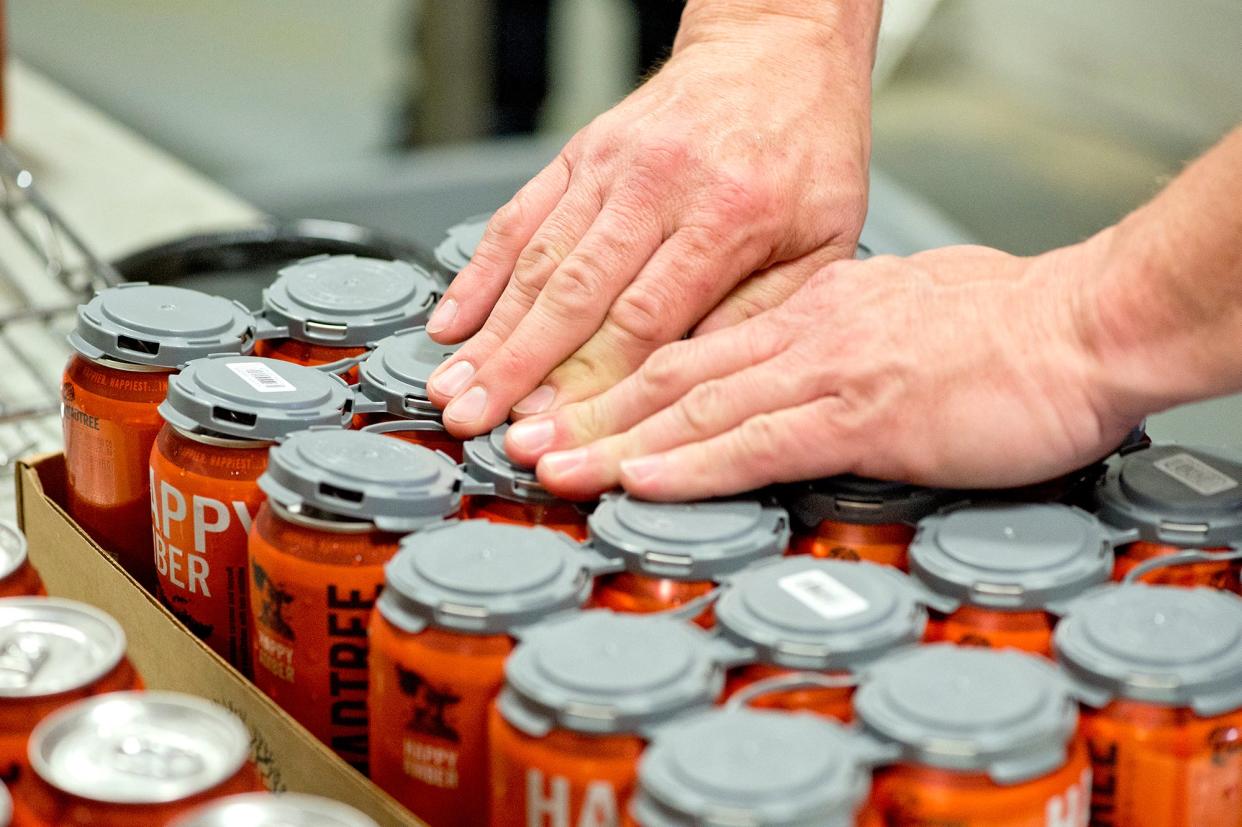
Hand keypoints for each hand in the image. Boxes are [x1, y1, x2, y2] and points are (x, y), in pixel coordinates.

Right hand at [423, 4, 875, 435]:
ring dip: (490, 332)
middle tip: (477, 421)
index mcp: (729, 214)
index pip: (645, 319)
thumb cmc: (807, 146)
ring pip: (536, 261)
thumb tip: (693, 380)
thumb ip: (762, 313)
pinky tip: (453, 318)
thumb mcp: (824, 240)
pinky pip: (520, 216)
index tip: (557, 430)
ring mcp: (611, 166)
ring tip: (452, 387)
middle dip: (518, 368)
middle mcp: (659, 185)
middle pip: (574, 294)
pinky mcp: (581, 154)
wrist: (776, 48)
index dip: (592, 382)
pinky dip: (480, 271)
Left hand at [502, 240, 1140, 499]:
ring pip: (694, 410)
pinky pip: (757, 442)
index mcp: (809, 311)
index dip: (617, 383)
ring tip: (549, 467)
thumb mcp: (904, 316)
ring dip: (614, 445)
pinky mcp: (864, 415)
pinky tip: (641, 481)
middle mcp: (801, 334)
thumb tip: (806, 369)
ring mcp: (826, 371)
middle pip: (667, 377)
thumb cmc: (1010, 327)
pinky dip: (690, 466)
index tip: (566, 409)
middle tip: (521, 439)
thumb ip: (842, 340)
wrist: (1085, 329)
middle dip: (587, 413)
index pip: (690, 349)